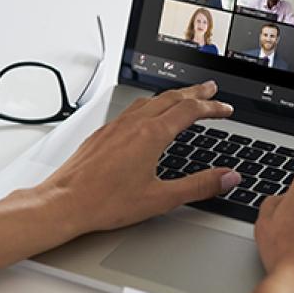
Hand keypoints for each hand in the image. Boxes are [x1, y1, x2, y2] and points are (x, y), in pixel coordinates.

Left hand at [36, 81, 240, 234]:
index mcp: (151, 135)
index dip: (212, 108)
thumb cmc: (105, 202)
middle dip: (195, 92)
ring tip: (184, 97)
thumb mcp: (161, 198)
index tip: (226, 109)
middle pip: (171, 97)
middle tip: (211, 90)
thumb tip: (228, 178)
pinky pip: (133, 108)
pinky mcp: (103, 133)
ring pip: (150, 100)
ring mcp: (116, 126)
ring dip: (172, 95)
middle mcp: (133, 124)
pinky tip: (148, 114)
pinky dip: (151, 104)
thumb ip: (199, 186)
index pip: (190, 111)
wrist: (65, 202)